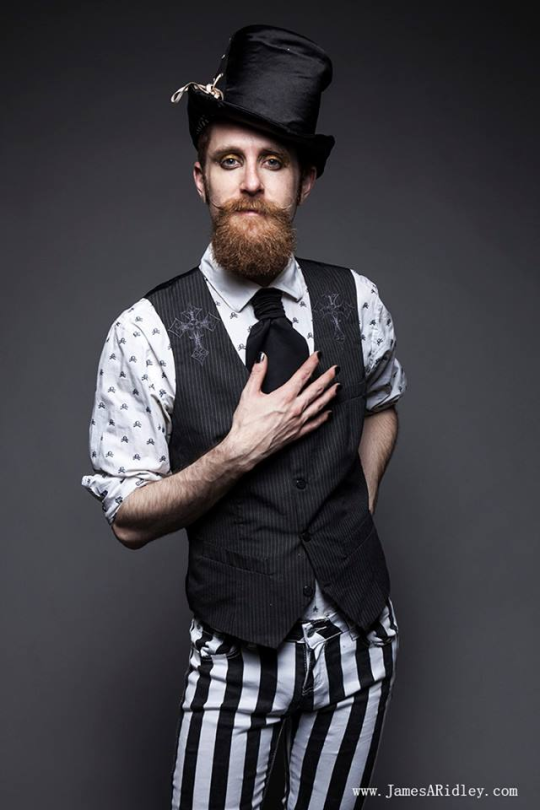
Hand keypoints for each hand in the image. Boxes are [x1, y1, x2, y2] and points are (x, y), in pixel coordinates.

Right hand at [226, 351, 339, 466]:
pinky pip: (314, 424)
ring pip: (319, 405)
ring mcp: (298, 422)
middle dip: (327, 377)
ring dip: (330, 395)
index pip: (302, 375)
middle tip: (336, 369)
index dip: (312, 363)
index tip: (319, 355)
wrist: (246, 448)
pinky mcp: (297, 434)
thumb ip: (257, 373)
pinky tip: (329, 413)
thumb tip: (262, 358)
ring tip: (338, 387)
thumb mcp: (248, 394)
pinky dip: (323, 418)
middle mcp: (295, 408)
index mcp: (284, 396)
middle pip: (316, 389)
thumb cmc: (246, 424)